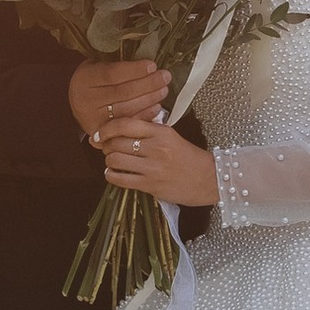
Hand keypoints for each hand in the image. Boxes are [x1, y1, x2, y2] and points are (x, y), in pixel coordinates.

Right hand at [70, 56, 166, 144]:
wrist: (78, 104)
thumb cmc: (94, 80)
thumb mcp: (98, 65)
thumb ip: (116, 63)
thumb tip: (147, 61)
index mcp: (85, 79)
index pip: (112, 74)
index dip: (134, 70)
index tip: (153, 65)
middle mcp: (86, 100)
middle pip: (122, 92)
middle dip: (148, 84)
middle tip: (165, 76)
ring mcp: (94, 119)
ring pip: (127, 109)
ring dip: (149, 99)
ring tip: (164, 89)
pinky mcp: (103, 133)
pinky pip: (128, 124)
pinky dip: (145, 115)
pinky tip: (157, 106)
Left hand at [97, 112, 219, 208]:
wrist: (210, 179)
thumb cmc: (189, 157)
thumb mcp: (172, 137)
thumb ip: (149, 131)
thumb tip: (121, 129)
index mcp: (161, 132)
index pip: (126, 124)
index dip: (107, 128)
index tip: (99, 133)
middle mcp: (156, 148)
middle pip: (117, 142)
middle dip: (106, 146)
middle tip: (106, 148)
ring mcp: (153, 168)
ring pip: (115, 160)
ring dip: (109, 160)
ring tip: (112, 161)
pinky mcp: (151, 185)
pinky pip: (121, 179)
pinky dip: (111, 175)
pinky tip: (113, 174)